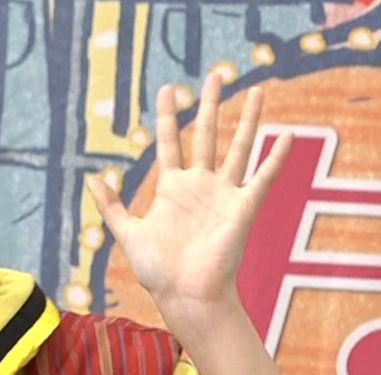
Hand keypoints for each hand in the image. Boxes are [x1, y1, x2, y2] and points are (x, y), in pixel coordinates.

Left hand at [87, 73, 291, 345]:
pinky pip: (262, 178)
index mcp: (172, 188)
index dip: (168, 115)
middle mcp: (200, 185)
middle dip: (211, 104)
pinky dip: (275, 159)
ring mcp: (223, 194)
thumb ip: (111, 206)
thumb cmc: (158, 269)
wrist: (185, 294)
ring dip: (249, 120)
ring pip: (239, 148)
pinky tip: (287, 136)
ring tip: (257, 91)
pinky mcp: (242, 208)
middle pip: (206, 134)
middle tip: (217, 74)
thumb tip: (93, 178)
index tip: (168, 88)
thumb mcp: (127, 233)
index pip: (170, 142)